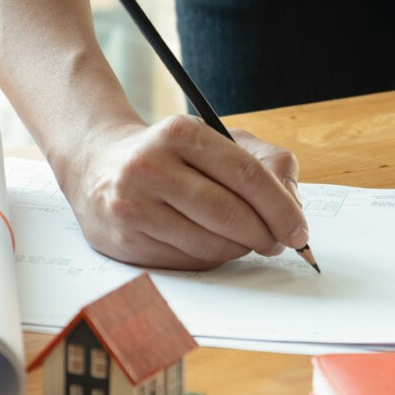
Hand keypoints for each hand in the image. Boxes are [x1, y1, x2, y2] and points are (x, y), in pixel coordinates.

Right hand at [59, 115, 308, 269]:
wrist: (95, 166)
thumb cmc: (169, 155)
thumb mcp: (215, 140)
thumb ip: (266, 163)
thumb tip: (294, 207)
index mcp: (181, 133)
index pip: (247, 175)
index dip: (281, 208)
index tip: (299, 230)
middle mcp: (151, 166)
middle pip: (230, 214)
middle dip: (265, 235)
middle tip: (279, 242)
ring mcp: (133, 205)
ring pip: (210, 244)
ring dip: (240, 250)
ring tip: (246, 241)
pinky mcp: (124, 240)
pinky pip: (187, 261)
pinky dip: (212, 259)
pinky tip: (212, 245)